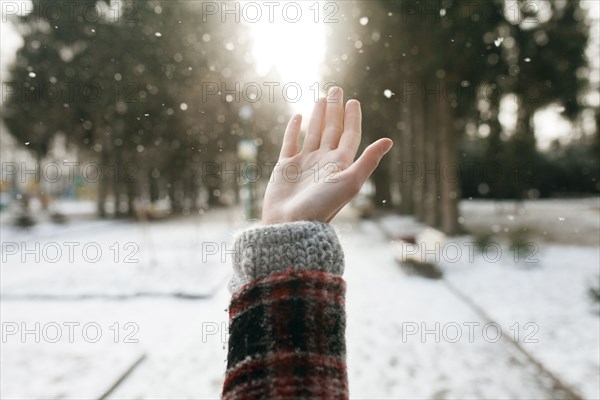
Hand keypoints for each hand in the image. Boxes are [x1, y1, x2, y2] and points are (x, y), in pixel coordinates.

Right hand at [261, 87, 392, 223]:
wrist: (291, 225)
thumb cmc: (321, 206)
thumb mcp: (349, 182)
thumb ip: (367, 161)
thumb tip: (389, 140)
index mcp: (340, 165)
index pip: (349, 135)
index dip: (352, 118)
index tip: (353, 101)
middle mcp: (323, 162)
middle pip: (332, 129)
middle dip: (334, 109)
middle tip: (336, 88)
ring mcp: (304, 163)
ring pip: (313, 133)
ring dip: (318, 116)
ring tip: (321, 98)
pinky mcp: (285, 167)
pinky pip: (290, 143)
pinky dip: (294, 129)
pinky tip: (298, 117)